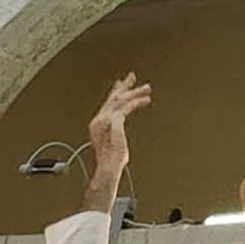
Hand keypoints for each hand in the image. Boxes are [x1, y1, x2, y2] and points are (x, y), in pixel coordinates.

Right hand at [85, 74, 152, 213]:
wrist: (109, 167)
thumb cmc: (112, 161)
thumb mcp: (115, 143)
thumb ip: (116, 132)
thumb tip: (119, 128)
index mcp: (98, 124)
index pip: (107, 104)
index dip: (115, 93)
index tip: (121, 84)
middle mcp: (99, 120)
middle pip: (113, 98)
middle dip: (124, 87)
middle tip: (132, 76)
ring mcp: (105, 119)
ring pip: (122, 100)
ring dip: (135, 93)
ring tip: (146, 88)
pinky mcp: (114, 121)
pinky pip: (127, 107)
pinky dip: (138, 102)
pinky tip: (146, 100)